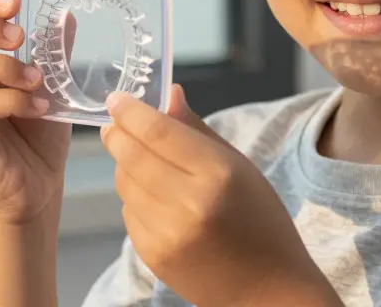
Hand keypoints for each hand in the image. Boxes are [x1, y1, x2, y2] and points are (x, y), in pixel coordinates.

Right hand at [0, 0, 73, 224]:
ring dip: (4, 66)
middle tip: (19, 36)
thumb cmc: (37, 136)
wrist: (36, 187)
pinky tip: (38, 108)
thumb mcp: (50, 85)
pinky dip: (12, 100)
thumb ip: (53, 53)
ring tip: (37, 80)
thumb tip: (65, 15)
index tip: (16, 2)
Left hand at [100, 86, 341, 306]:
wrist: (267, 290)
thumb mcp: (240, 167)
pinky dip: (134, 198)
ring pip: (124, 183)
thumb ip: (197, 129)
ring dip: (125, 165)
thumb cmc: (260, 221)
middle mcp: (189, 204)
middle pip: (132, 155)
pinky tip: (155, 198)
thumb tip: (168, 93)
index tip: (116, 98)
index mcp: (217, 174)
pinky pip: (128, 213)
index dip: (131, 111)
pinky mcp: (153, 256)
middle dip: (117, 134)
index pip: (159, 132)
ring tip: (141, 160)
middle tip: (113, 123)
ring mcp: (167, 234)